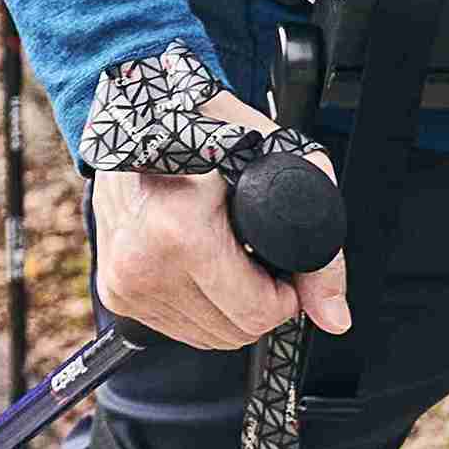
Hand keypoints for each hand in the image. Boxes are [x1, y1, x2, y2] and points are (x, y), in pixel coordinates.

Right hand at [89, 100, 357, 355]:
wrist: (138, 113)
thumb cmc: (209, 128)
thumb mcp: (282, 171)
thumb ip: (320, 252)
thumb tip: (334, 318)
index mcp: (179, 231)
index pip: (256, 311)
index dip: (285, 292)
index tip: (278, 259)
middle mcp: (142, 262)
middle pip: (235, 330)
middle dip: (260, 300)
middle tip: (255, 254)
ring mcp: (123, 280)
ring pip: (208, 336)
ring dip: (229, 305)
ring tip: (226, 255)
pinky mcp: (114, 289)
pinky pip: (178, 328)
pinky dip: (200, 304)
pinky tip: (199, 263)